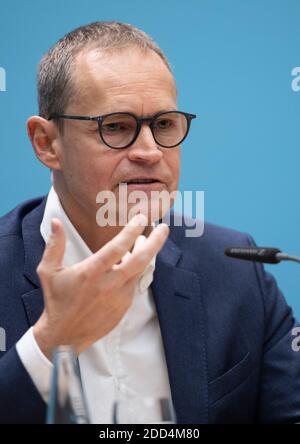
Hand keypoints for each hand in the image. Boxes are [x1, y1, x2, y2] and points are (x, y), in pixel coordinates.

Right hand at [33, 214, 168, 359]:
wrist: (65, 335)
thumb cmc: (56, 300)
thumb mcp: (49, 271)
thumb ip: (55, 245)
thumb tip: (56, 221)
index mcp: (91, 273)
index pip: (117, 247)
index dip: (131, 231)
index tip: (140, 218)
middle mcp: (109, 284)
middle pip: (140, 260)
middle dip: (155, 242)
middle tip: (164, 228)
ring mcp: (119, 297)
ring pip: (140, 271)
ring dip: (146, 254)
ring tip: (146, 241)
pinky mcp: (124, 306)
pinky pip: (134, 283)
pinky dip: (135, 270)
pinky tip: (131, 262)